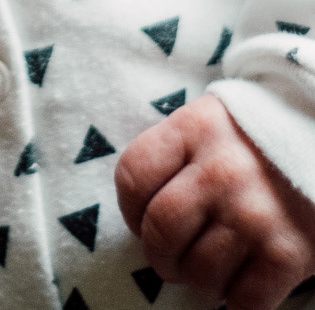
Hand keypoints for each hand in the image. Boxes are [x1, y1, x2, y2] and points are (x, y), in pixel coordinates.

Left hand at [116, 94, 314, 309]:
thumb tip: (140, 213)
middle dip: (159, 256)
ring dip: (199, 281)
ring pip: (199, 272)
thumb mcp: (205, 126)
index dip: (129, 209)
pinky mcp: (288, 253)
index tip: (142, 219)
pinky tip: (242, 280)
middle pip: (160, 230)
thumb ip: (171, 156)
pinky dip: (237, 301)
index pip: (133, 175)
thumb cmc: (249, 142)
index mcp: (194, 129)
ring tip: (211, 266)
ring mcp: (255, 213)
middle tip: (172, 258)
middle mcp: (221, 170)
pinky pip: (245, 301)